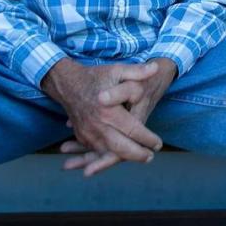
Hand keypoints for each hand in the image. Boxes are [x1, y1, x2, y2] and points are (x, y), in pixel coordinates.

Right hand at [60, 57, 177, 176]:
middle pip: (121, 148)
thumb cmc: (95, 77)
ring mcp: (88, 133)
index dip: (148, 139)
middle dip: (138, 155)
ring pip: (108, 152)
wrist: (67, 83)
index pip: (133, 131)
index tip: (158, 144)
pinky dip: (109, 154)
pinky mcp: (82, 136)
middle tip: (150, 157)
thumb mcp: (117, 70)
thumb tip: (155, 68)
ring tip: (140, 156)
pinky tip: (120, 154)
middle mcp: (97, 125)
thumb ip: (137, 71)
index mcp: (109, 111)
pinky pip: (97, 150)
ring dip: (124, 157)